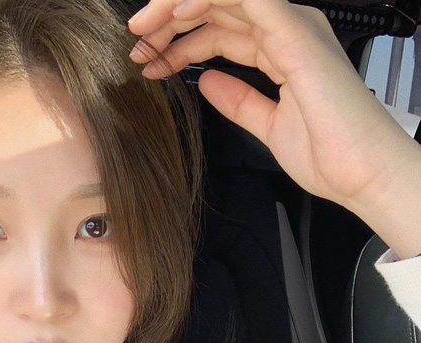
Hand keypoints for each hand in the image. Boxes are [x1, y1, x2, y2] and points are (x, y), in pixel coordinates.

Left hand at [127, 0, 413, 210]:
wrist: (358, 173)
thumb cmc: (326, 154)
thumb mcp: (266, 125)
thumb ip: (238, 100)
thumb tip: (208, 82)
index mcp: (280, 50)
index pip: (221, 32)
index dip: (180, 44)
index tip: (149, 65)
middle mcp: (286, 31)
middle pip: (218, 9)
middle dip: (170, 22)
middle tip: (137, 44)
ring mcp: (292, 27)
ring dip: (178, 8)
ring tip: (143, 31)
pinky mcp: (295, 32)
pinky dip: (205, 0)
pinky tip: (174, 12)